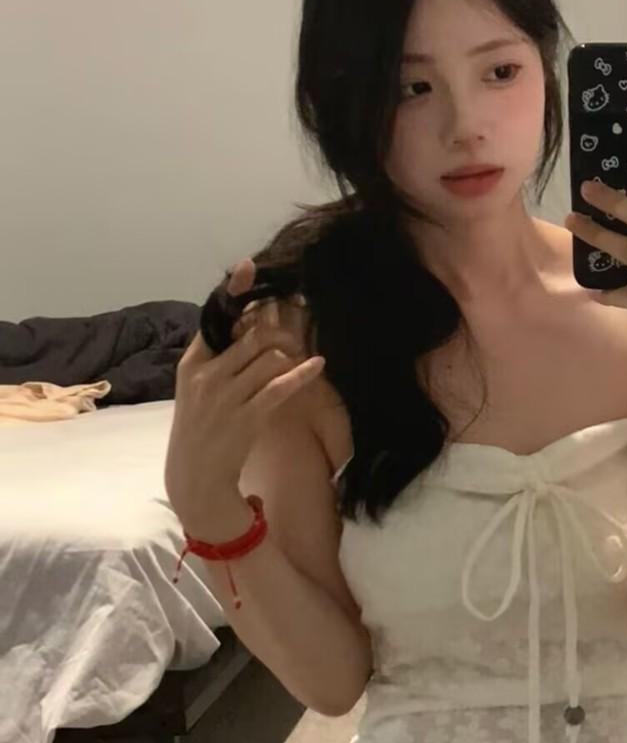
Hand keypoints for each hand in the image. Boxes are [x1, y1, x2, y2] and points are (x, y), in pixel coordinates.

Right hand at [165, 258, 323, 522]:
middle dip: (277, 327)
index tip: (249, 267)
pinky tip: (318, 365)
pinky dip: (302, 374)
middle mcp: (207, 376)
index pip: (215, 319)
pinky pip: (280, 387)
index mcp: (192, 364)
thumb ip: (218, 357)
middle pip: (250, 335)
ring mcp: (226, 397)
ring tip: (301, 354)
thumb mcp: (198, 387)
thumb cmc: (202, 426)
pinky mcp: (248, 417)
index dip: (235, 292)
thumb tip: (246, 323)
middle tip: (295, 324)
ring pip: (268, 357)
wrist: (195, 475)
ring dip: (290, 354)